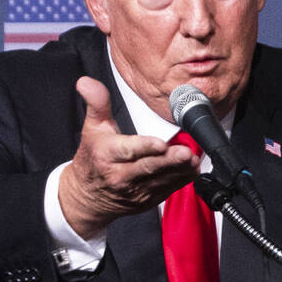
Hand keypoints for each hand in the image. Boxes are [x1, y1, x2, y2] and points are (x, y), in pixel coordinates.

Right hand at [57, 77, 199, 238]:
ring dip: (180, 171)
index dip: (146, 147)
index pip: (128, 150)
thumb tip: (87, 82)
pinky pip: (167, 190)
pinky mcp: (147, 200)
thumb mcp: (92, 128)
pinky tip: (193, 170)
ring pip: (161, 180)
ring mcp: (135, 190)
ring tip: (195, 160)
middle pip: (149, 167)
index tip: (161, 143)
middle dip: (170, 160)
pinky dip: (181, 180)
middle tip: (187, 153)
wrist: (87, 197)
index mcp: (107, 155)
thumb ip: (96, 103)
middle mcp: (121, 176)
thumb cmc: (92, 160)